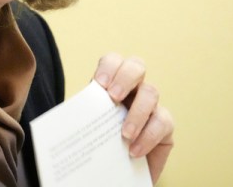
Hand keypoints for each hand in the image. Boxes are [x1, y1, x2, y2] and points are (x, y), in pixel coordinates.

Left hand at [93, 53, 173, 183]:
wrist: (115, 171)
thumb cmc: (100, 143)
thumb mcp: (89, 127)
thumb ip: (83, 116)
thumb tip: (68, 117)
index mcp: (111, 83)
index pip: (113, 61)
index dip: (109, 67)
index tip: (99, 84)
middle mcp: (133, 88)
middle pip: (137, 66)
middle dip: (126, 77)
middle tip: (114, 96)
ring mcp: (151, 105)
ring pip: (152, 91)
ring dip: (137, 111)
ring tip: (124, 134)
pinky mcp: (165, 125)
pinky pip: (163, 121)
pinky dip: (148, 136)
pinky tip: (134, 151)